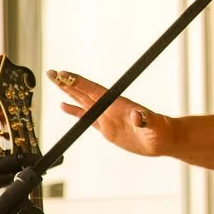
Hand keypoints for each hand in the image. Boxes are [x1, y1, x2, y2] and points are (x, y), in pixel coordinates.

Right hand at [47, 69, 172, 156]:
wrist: (163, 140)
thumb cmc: (161, 131)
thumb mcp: (153, 125)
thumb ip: (145, 120)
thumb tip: (138, 116)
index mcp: (117, 104)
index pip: (93, 90)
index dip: (77, 82)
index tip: (62, 73)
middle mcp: (110, 107)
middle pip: (83, 92)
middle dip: (66, 83)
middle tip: (50, 73)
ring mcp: (107, 116)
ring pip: (83, 102)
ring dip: (68, 93)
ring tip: (54, 83)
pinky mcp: (106, 127)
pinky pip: (87, 117)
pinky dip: (75, 112)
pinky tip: (64, 107)